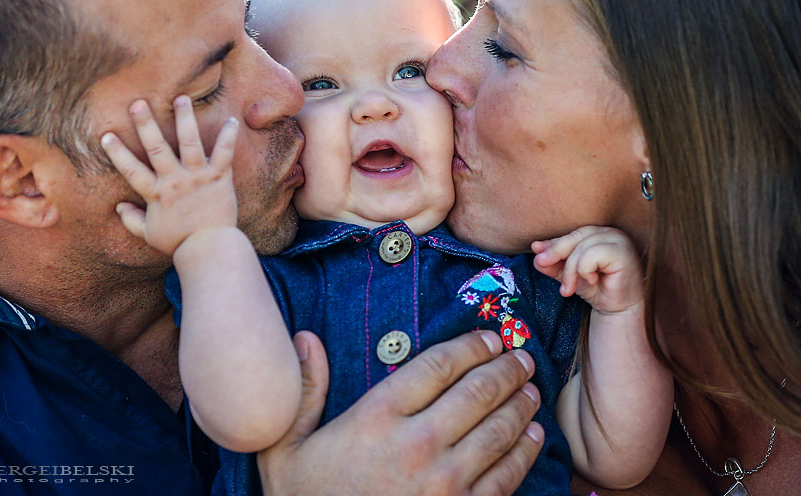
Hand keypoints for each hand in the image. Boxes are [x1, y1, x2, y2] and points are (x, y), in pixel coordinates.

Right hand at [100, 96, 238, 254]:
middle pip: (157, 149)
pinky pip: (224, 154)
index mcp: (156, 194)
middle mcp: (175, 181)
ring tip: (182, 99)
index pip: (132, 170)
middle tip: (137, 103)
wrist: (210, 249)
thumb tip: (118, 207)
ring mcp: (198, 178)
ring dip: (185, 119)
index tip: (106, 135)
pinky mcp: (219, 178)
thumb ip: (132, 220)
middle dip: (146, 125)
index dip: (118, 153)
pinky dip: (228, 137)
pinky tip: (232, 120)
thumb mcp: (149, 234)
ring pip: (190, 143)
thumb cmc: (179, 242)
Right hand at [259, 331, 544, 495]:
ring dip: (521, 404)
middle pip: (477, 391)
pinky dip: (524, 451)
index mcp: (376, 418)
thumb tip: (305, 337)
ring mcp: (443, 482)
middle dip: (506, 368)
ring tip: (531, 389)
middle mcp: (415, 443)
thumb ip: (303, 389)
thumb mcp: (286, 446)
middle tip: (521, 356)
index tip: (489, 337)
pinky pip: (505, 476)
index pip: (437, 365)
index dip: (470, 346)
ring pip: (498, 429)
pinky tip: (532, 435)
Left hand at [531, 226, 642, 313]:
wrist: (619, 310)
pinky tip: (593, 281)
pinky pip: (592, 255)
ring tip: (570, 289)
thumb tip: (535, 250)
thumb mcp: (569, 275)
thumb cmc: (597, 289)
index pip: (569, 235)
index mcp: (597, 233)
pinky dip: (585, 271)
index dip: (551, 246)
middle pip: (573, 238)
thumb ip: (553, 263)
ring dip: (570, 271)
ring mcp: (618, 239)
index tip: (537, 258)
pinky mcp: (622, 251)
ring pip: (580, 248)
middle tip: (542, 266)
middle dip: (555, 255)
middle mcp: (609, 232)